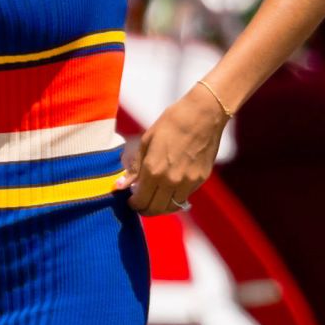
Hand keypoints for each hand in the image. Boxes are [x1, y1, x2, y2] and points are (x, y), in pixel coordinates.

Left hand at [123, 83, 227, 215]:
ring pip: (171, 207)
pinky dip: (175, 198)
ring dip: (161, 207)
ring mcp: (188, 182)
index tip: (131, 200)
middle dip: (145, 209)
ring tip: (155, 198)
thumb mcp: (147, 141)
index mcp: (153, 170)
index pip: (141, 201)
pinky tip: (170, 188)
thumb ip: (134, 168)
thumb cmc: (172, 123)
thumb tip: (120, 186)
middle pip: (155, 209)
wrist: (204, 115)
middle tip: (141, 203)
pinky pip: (185, 197)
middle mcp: (171, 181)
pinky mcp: (200, 180)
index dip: (134, 204)